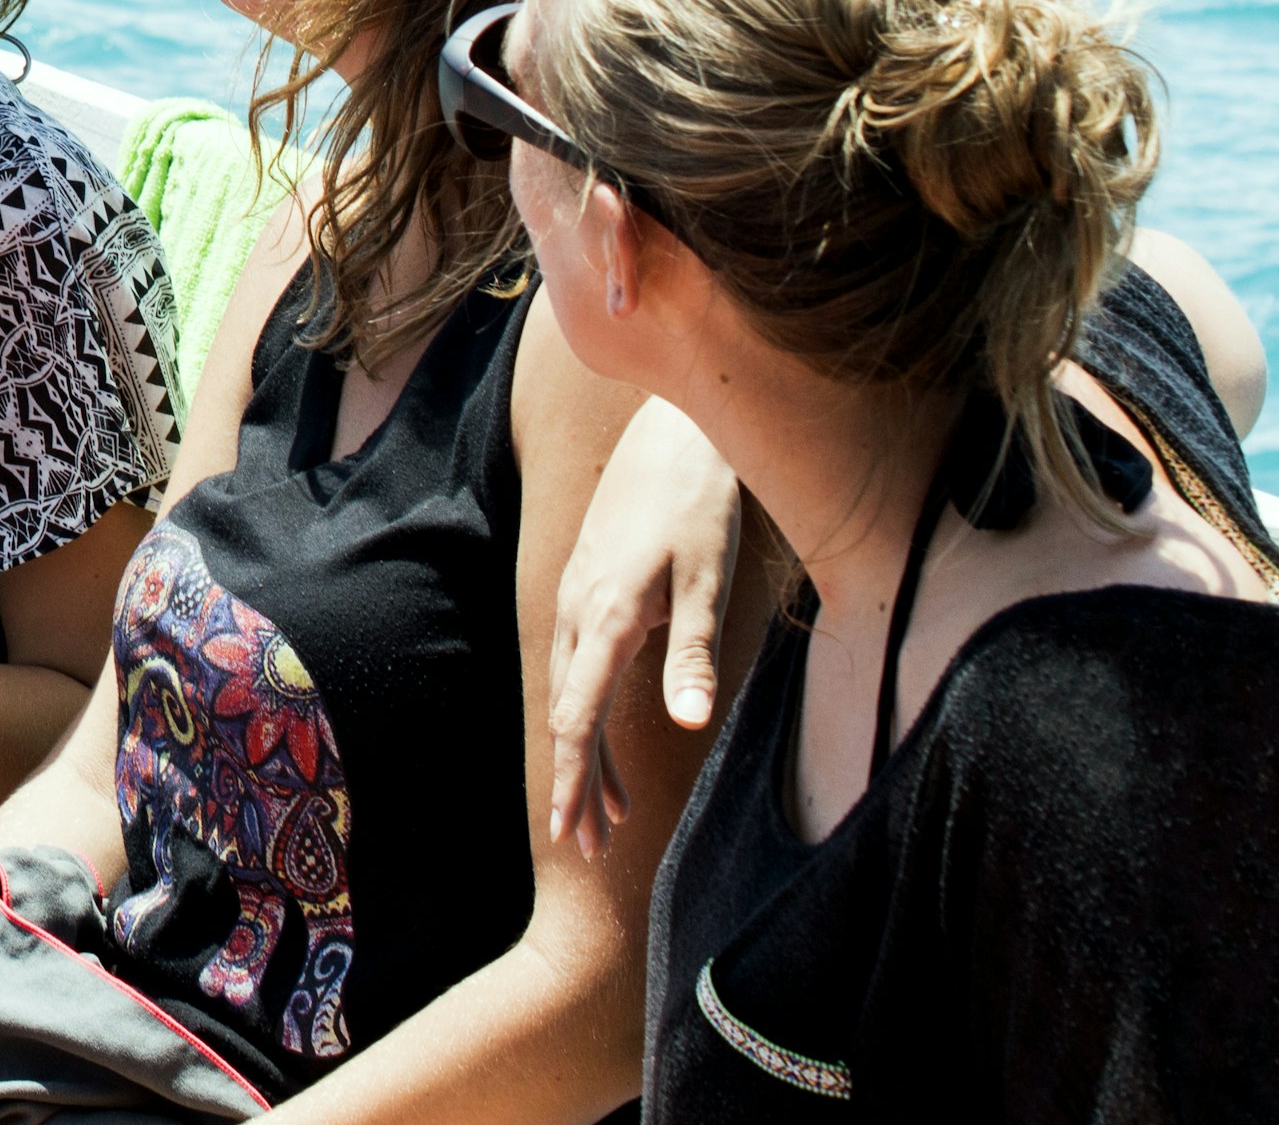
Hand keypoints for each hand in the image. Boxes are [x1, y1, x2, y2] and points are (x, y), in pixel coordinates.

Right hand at [547, 398, 738, 855]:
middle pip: (568, 716)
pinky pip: (581, 666)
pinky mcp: (588, 586)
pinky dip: (592, 712)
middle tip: (592, 847)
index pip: (578, 718)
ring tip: (610, 811)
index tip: (571, 835)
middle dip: (578, 784)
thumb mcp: (709, 580)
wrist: (672, 431)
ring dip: (588, 754)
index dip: (574, 780)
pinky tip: (610, 731)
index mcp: (606, 616)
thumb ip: (693, 654)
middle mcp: (578, 611)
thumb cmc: (698, 504)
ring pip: (573, 692)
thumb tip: (687, 725)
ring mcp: (577, 597)